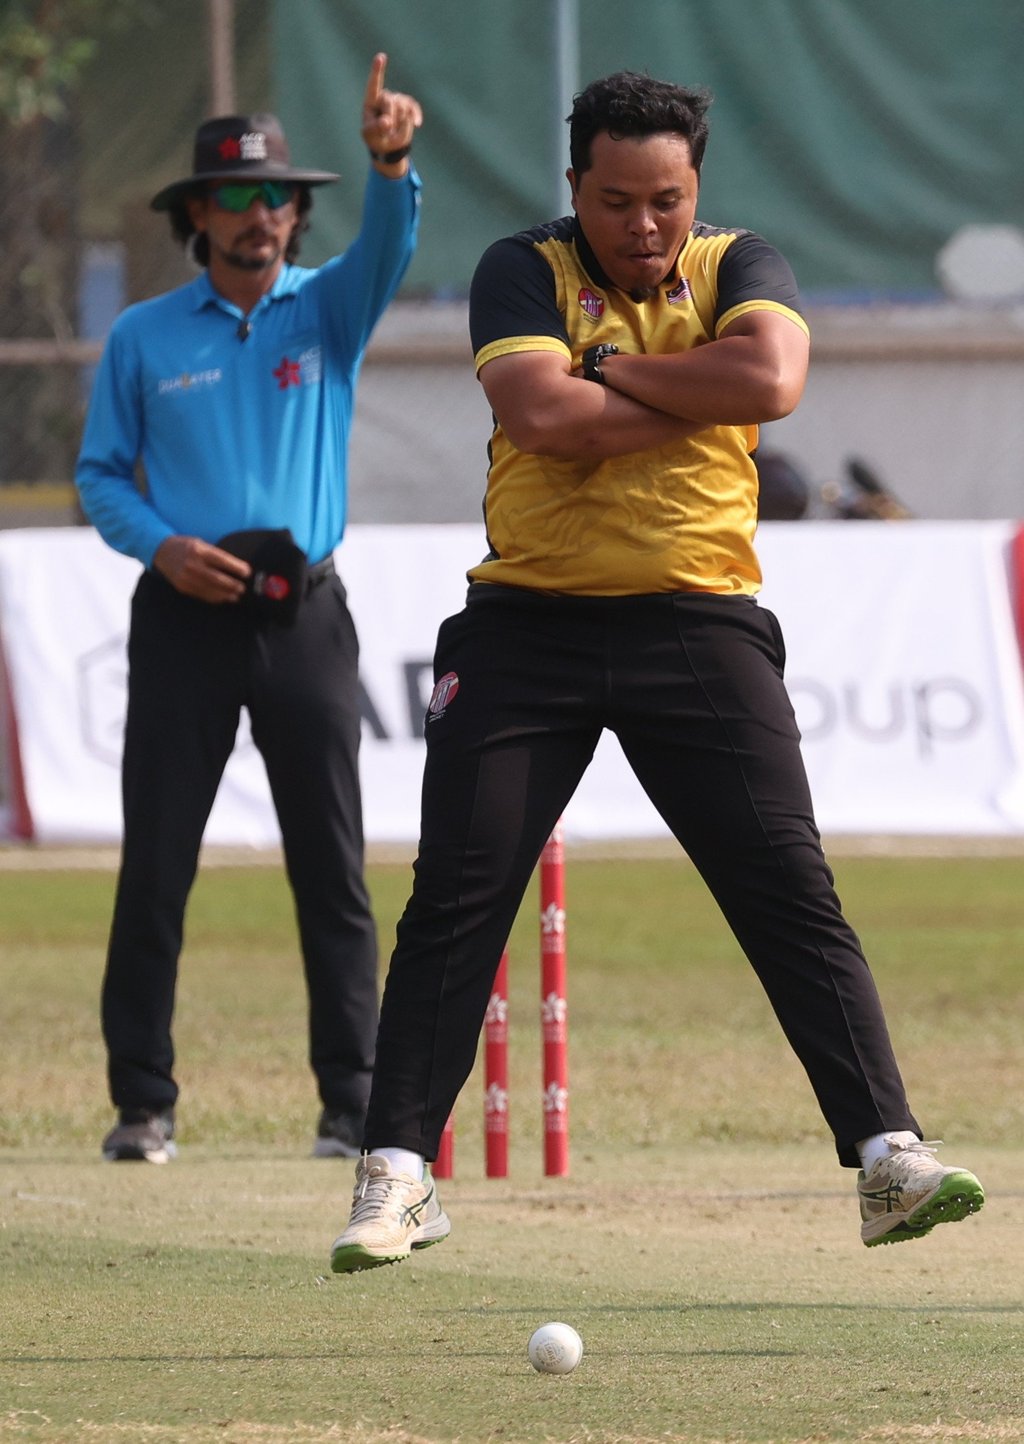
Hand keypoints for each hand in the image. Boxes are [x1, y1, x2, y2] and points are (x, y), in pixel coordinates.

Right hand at [153, 535, 249, 602]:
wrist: (162, 551)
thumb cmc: (186, 546)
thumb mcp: (201, 543)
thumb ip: (215, 554)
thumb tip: (236, 567)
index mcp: (199, 550)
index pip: (222, 560)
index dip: (236, 568)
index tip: (247, 573)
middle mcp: (192, 564)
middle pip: (218, 578)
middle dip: (233, 585)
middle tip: (243, 588)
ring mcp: (186, 577)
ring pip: (211, 589)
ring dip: (226, 594)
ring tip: (236, 596)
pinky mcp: (183, 587)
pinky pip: (202, 595)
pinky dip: (214, 598)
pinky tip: (223, 598)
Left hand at [361, 52, 421, 168]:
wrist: (389, 146)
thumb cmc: (376, 139)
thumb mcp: (372, 137)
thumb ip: (376, 129)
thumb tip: (387, 122)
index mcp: (371, 102)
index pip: (374, 85)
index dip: (377, 70)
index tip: (381, 57)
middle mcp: (384, 98)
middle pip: (389, 99)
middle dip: (390, 115)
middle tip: (388, 130)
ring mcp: (397, 101)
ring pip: (402, 105)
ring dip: (400, 123)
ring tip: (395, 133)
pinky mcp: (408, 107)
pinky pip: (413, 108)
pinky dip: (414, 116)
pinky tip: (418, 124)